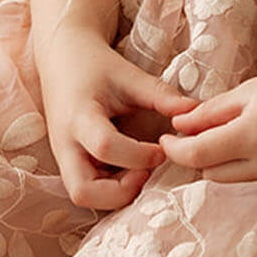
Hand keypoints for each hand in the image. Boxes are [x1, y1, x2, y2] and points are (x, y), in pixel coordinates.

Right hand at [38, 30, 200, 210]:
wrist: (62, 60)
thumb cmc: (96, 66)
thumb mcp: (128, 75)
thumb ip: (160, 95)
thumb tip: (195, 111)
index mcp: (79, 117)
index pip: (105, 146)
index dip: (139, 155)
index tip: (164, 148)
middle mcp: (65, 145)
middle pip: (83, 192)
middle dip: (120, 193)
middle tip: (146, 173)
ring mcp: (64, 158)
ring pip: (84, 197)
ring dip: (116, 194)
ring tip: (142, 172)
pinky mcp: (70, 164)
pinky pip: (88, 189)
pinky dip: (112, 190)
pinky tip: (132, 170)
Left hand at [158, 63, 256, 182]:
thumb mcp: (254, 89)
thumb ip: (213, 111)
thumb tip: (178, 125)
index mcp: (252, 134)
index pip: (197, 156)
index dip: (175, 150)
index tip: (166, 137)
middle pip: (211, 174)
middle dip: (197, 158)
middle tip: (192, 134)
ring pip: (234, 179)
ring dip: (220, 163)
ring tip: (223, 134)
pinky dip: (246, 164)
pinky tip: (253, 141)